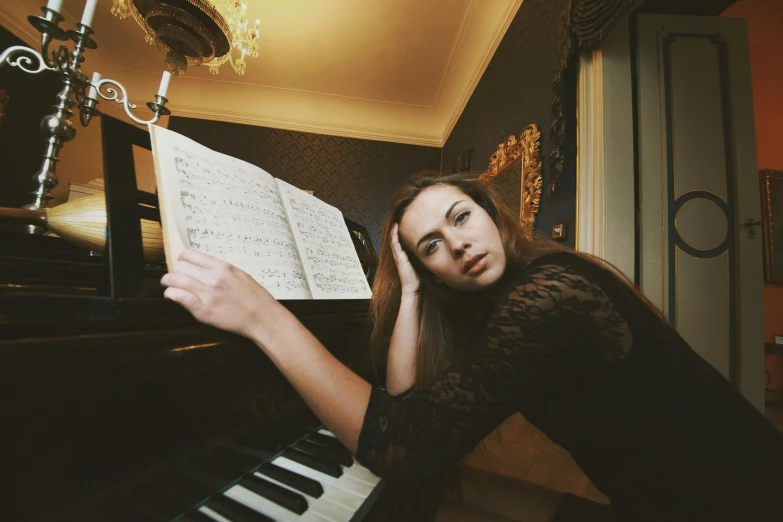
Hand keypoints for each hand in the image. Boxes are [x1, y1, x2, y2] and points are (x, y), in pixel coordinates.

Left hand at [160, 249, 281, 338]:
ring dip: (168, 282)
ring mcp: (208, 294)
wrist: (263, 318)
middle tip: (174, 276)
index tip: (181, 265)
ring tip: (168, 285)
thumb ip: (220, 269)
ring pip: (175, 280)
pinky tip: (172, 296)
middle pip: (179, 266)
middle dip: (173, 270)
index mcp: (222, 267)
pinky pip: (179, 297)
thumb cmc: (255, 297)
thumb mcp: (240, 274)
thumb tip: (202, 266)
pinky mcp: (204, 311)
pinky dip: (171, 295)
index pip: (189, 254)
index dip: (181, 259)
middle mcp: (213, 278)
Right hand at [390, 223, 418, 294]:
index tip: (403, 226)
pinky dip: (394, 235)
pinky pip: (395, 244)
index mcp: (404, 257)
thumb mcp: (421, 265)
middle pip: (395, 241)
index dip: (400, 235)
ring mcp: (398, 256)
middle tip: (397, 221)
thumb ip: (424, 259)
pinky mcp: (399, 257)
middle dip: (395, 232)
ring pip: (393, 241)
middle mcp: (399, 256)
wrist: (413, 287)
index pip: (400, 243)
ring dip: (393, 231)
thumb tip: (434, 253)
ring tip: (395, 222)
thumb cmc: (417, 278)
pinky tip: (395, 228)